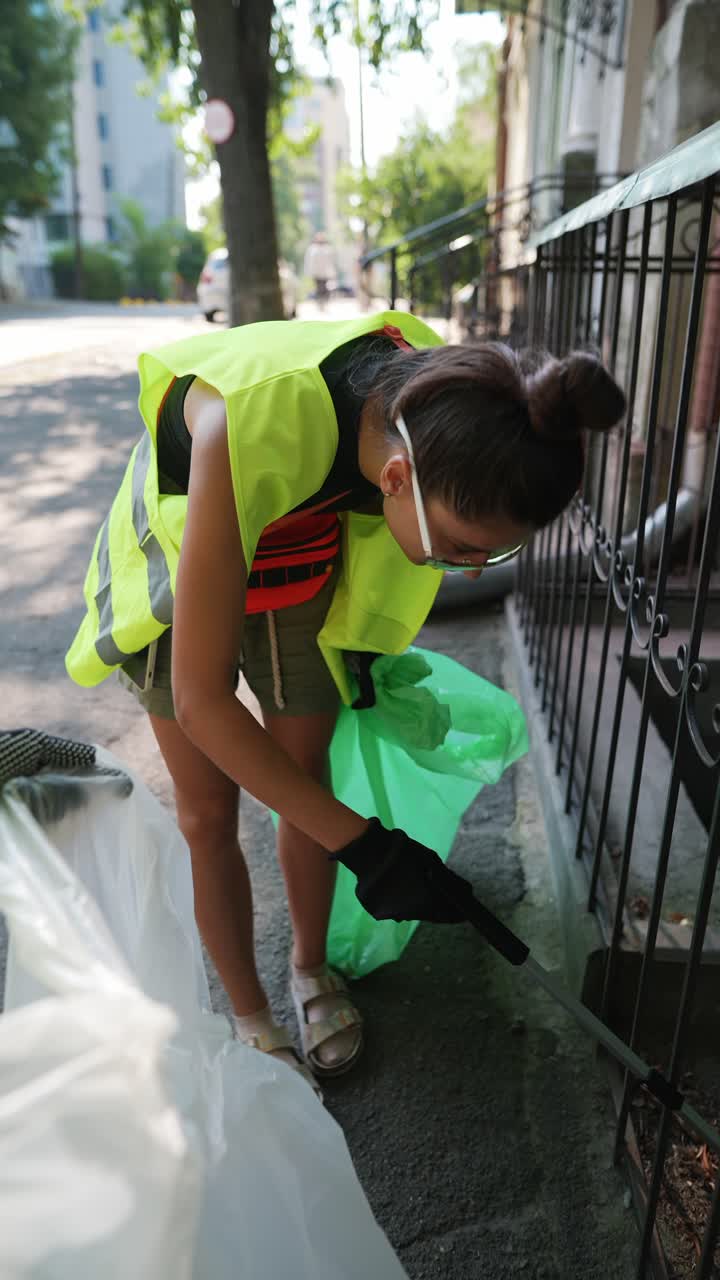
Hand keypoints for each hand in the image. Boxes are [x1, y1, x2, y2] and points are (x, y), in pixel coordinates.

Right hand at [331, 818, 475, 922]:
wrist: (367, 851)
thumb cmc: (402, 853)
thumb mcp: (430, 860)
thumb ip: (448, 879)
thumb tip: (466, 891)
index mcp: (426, 902)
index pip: (449, 914)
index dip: (458, 914)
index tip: (465, 913)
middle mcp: (411, 914)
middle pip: (432, 915)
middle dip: (441, 908)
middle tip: (446, 900)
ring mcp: (394, 915)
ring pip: (415, 913)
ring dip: (422, 904)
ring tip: (422, 890)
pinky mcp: (380, 913)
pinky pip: (399, 910)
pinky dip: (405, 902)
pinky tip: (404, 889)